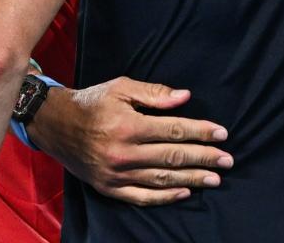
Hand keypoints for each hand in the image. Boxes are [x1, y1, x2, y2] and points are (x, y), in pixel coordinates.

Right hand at [28, 77, 231, 205]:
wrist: (56, 125)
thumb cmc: (92, 102)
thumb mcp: (120, 88)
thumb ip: (154, 94)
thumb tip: (185, 97)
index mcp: (128, 125)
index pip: (174, 130)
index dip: (201, 132)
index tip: (222, 133)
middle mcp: (123, 152)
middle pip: (173, 156)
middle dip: (204, 158)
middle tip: (228, 160)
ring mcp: (116, 174)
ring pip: (162, 179)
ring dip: (192, 179)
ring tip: (215, 178)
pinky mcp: (109, 188)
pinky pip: (142, 196)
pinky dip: (166, 196)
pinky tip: (185, 192)